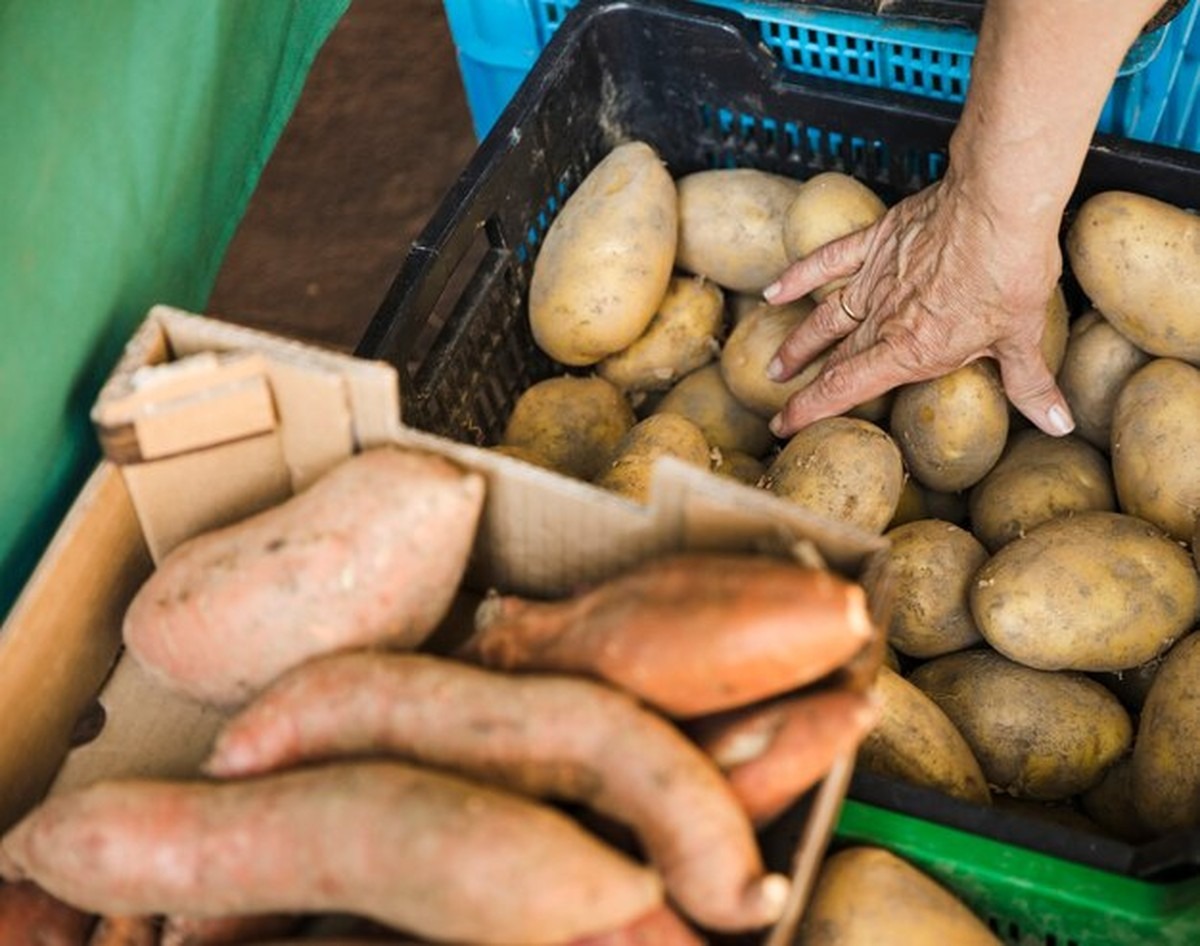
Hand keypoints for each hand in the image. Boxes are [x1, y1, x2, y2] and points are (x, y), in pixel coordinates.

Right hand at [762, 172, 1075, 438]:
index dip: (810, 410)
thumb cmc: (1011, 269)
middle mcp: (883, 319)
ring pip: (825, 318)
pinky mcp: (877, 242)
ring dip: (799, 343)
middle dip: (803, 385)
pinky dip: (800, 275)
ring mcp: (876, 279)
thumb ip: (1030, 384)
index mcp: (911, 349)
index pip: (846, 388)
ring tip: (776, 364)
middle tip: (778, 404)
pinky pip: (829, 261)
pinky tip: (775, 290)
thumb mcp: (1024, 335)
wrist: (998, 202)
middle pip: (833, 358)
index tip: (784, 426)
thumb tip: (1056, 422)